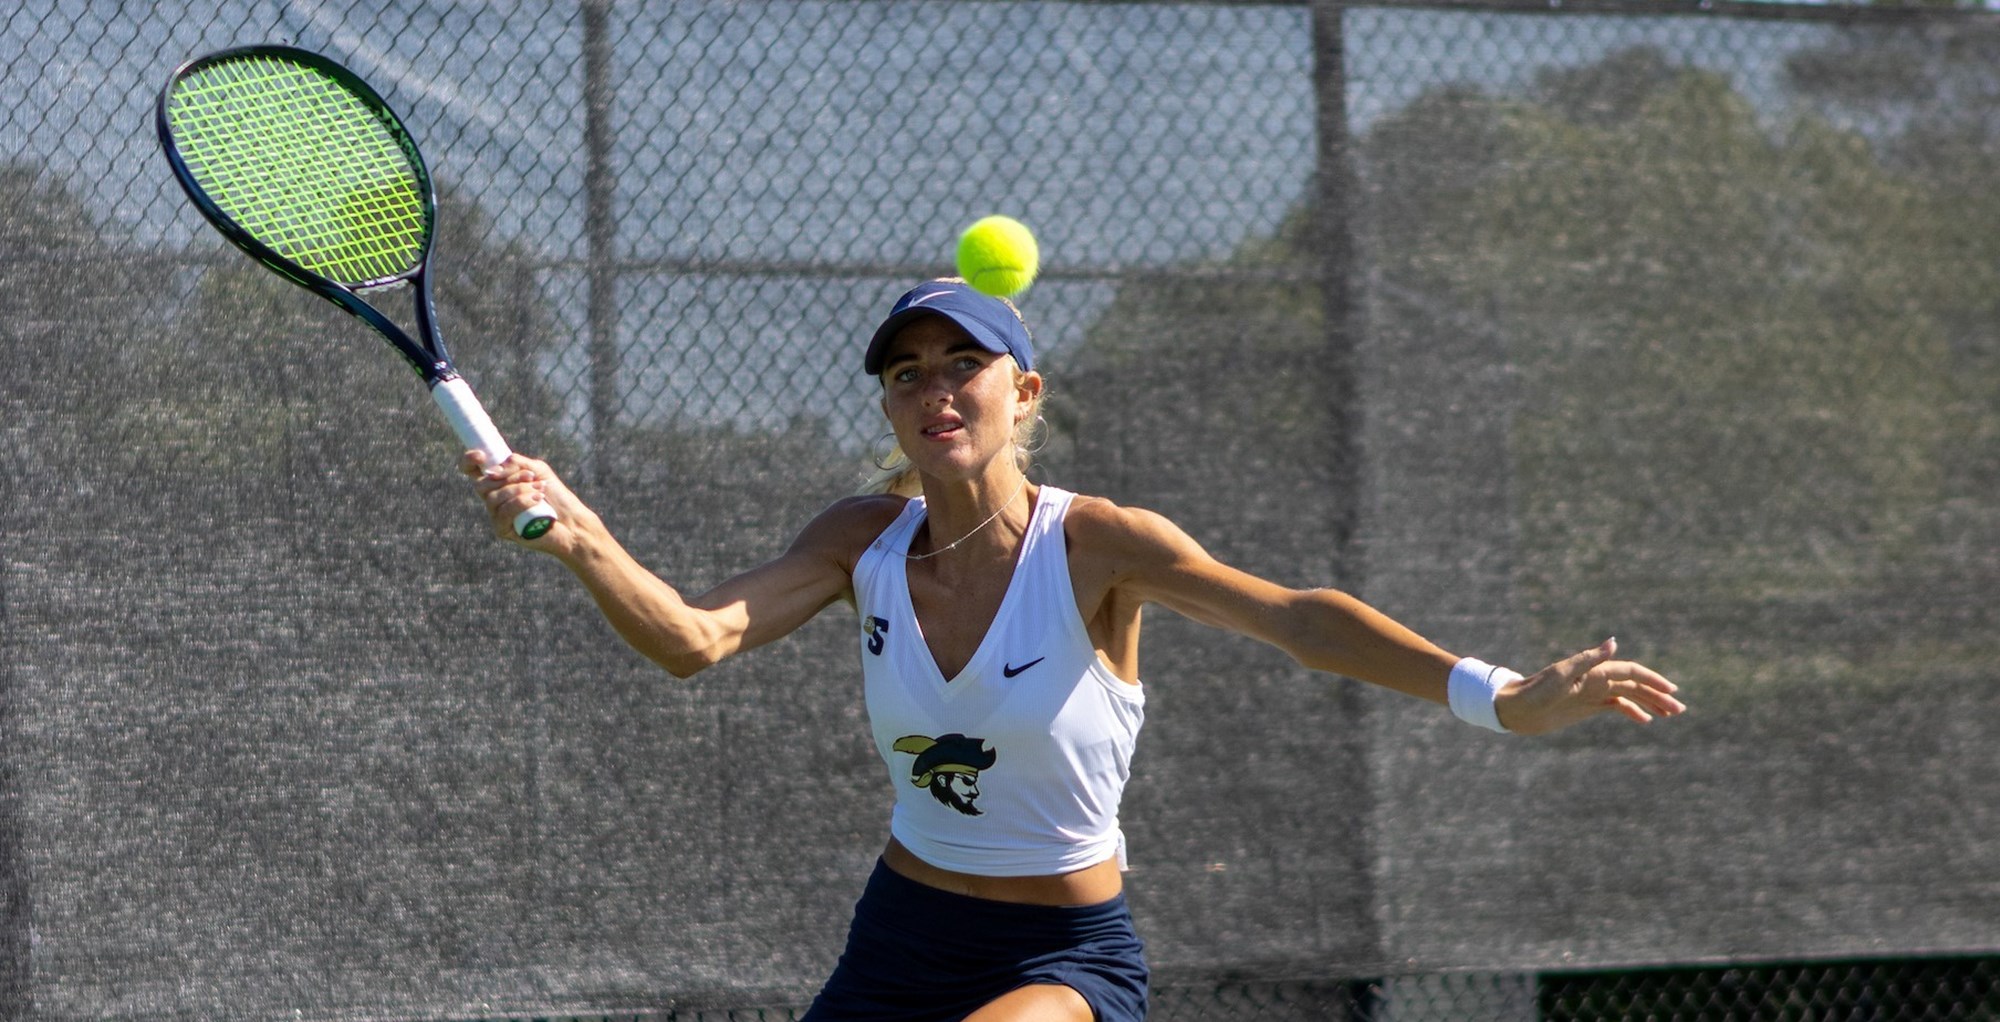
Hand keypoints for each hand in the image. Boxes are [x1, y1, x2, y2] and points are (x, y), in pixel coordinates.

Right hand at [459, 450, 595, 551]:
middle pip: (482, 484)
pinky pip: (503, 512)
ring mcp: (496, 515)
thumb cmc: (555, 495)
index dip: (469, 460)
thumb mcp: (537, 470)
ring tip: (540, 490)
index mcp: (498, 482)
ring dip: (519, 489)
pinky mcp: (502, 529)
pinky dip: (522, 502)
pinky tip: (538, 500)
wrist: (572, 521)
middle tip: (531, 476)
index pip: (472, 470)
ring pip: (493, 497)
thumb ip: (515, 464)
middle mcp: (493, 498)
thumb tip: (491, 471)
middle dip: (508, 477)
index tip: (480, 455)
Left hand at [1494, 638, 1684, 735]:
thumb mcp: (1561, 675)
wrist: (1514, 708)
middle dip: (1658, 695)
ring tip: (1671, 715)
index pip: (1630, 673)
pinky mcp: (1586, 706)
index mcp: (1594, 671)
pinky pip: (1616, 707)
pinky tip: (1646, 721)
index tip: (1671, 691)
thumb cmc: (1534, 690)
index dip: (1652, 680)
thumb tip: (1613, 643)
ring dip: (1651, 703)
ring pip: (1629, 696)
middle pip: (1634, 685)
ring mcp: (1593, 693)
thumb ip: (1588, 659)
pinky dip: (1632, 712)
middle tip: (1680, 710)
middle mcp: (1596, 680)